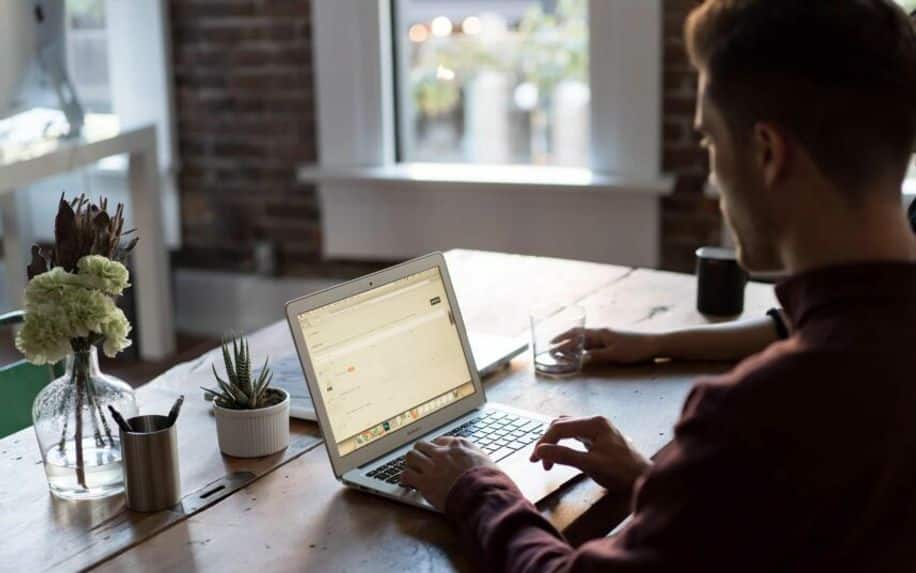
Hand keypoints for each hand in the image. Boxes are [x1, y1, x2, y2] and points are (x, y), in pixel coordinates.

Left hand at [401, 436, 497, 510]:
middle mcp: (442, 452)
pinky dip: (405, 478)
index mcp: (458, 445)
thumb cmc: (489, 480)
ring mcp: (432, 466)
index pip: (441, 440)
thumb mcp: (487, 460)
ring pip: (411, 456)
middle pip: (422, 445)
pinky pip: (406, 475)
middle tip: (421, 461)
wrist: (482, 494)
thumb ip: (476, 456)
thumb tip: (476, 459)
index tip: (436, 454)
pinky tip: (407, 483)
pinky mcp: (424, 482)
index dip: (437, 448)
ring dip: (411, 463)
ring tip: (412, 470)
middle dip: (421, 453)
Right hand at [530, 416, 649, 493]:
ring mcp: (598, 428)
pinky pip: (575, 435)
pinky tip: (561, 454)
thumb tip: (540, 451)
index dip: (544, 443)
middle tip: (538, 461)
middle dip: (547, 442)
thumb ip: (564, 456)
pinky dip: (564, 444)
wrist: (645, 480)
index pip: (560, 427)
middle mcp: (595, 421)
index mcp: (594, 423)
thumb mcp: (591, 465)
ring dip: (554, 442)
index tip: (535, 460)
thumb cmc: (622, 473)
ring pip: (567, 429)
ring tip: (547, 460)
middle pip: (561, 425)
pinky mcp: (599, 438)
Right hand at [552, 328, 660, 365]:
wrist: (654, 345)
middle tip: (552, 346)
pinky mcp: (612, 341)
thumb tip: (580, 359)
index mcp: (600, 334)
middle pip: (578, 334)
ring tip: (563, 349)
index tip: (551, 346)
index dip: (563, 341)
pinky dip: (583, 346)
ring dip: (573, 343)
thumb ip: (596, 356)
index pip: (577, 336)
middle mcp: (601, 332)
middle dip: (564, 339)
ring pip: (585, 338)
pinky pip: (592, 342)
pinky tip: (581, 351)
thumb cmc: (635, 349)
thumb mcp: (614, 355)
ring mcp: (607, 336)